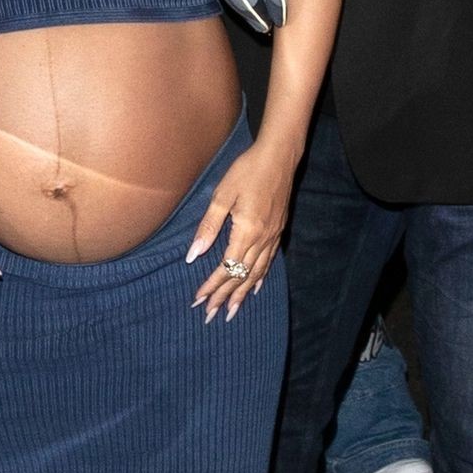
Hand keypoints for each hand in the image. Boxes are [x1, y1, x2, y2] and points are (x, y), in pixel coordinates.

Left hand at [185, 140, 290, 321]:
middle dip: (225, 297)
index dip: (212, 286)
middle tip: (211, 316)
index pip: (226, 268)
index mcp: (246, 232)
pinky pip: (269, 262)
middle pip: (242, 276)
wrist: (279, 156)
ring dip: (243, 294)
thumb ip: (208, 227)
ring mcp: (272, 237)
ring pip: (257, 273)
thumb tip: (193, 255)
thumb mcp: (221, 196)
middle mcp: (262, 240)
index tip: (198, 300)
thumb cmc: (246, 171)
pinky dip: (260, 278)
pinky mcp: (278, 231)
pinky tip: (255, 288)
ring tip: (232, 311)